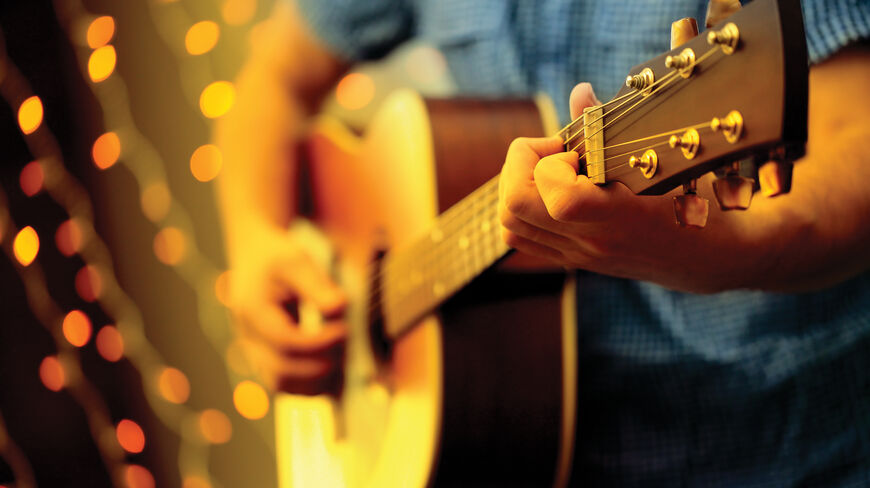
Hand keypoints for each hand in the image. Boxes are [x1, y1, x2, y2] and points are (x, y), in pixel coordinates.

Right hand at [227, 223, 346, 394]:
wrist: (254, 258)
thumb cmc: (277, 256)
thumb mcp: (297, 260)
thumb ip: (318, 285)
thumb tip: (339, 309)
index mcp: (251, 310)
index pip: (284, 341)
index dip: (318, 343)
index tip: (344, 329)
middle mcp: (246, 337)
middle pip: (280, 370)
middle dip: (320, 362)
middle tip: (345, 339)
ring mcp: (252, 351)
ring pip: (281, 384)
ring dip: (316, 378)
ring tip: (341, 354)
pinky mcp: (264, 359)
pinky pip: (285, 384)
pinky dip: (310, 383)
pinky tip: (335, 367)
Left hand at [498, 83, 747, 291]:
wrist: (709, 254)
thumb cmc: (693, 196)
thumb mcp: (663, 156)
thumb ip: (610, 126)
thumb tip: (579, 92)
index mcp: (619, 214)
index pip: (558, 198)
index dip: (549, 161)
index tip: (572, 148)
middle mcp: (591, 240)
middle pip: (513, 207)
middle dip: (520, 166)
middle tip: (553, 153)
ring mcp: (578, 254)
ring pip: (508, 224)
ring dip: (517, 185)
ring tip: (550, 169)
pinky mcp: (572, 261)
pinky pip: (519, 237)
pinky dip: (521, 207)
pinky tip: (550, 189)